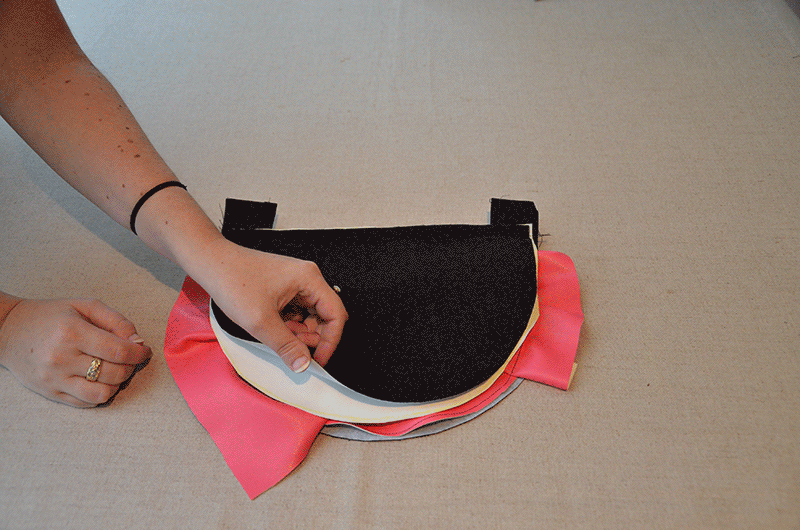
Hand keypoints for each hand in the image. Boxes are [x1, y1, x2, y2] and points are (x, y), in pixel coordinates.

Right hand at [0, 298, 151, 407]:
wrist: (9, 330)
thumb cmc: (51, 315)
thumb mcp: (85, 306)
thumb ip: (117, 321)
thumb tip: (138, 342)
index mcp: (72, 332)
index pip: (119, 351)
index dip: (139, 353)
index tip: (144, 351)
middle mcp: (62, 358)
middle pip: (114, 374)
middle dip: (130, 367)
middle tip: (129, 359)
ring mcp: (54, 379)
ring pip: (102, 394)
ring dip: (117, 384)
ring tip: (114, 370)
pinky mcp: (50, 393)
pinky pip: (86, 403)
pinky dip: (100, 394)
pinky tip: (99, 379)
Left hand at [202, 241, 347, 372]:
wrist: (210, 264)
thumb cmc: (232, 279)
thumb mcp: (261, 321)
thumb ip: (286, 346)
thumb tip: (303, 364)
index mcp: (309, 279)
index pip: (336, 315)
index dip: (330, 341)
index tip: (319, 359)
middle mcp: (306, 278)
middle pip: (324, 316)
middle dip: (311, 337)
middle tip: (294, 349)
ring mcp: (295, 283)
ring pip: (309, 316)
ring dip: (298, 332)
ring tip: (277, 336)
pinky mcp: (284, 288)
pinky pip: (296, 312)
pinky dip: (288, 325)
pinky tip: (272, 328)